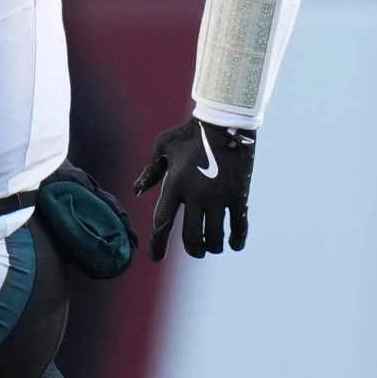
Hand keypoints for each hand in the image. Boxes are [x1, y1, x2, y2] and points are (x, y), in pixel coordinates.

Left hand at [132, 117, 253, 259]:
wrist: (226, 119)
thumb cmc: (191, 131)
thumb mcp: (164, 145)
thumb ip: (151, 170)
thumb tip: (137, 191)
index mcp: (175, 184)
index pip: (162, 223)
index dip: (158, 245)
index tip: (156, 258)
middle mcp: (196, 195)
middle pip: (192, 238)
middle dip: (193, 250)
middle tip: (195, 250)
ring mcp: (219, 197)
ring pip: (215, 237)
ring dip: (213, 247)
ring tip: (213, 246)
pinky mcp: (239, 195)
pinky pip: (239, 226)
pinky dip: (237, 240)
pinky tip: (235, 245)